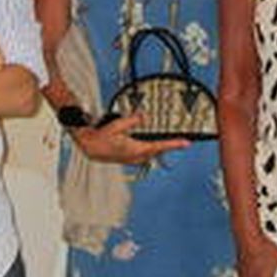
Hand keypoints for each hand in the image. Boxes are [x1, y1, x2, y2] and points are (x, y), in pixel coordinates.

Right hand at [69, 112, 188, 164]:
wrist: (90, 147)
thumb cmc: (101, 138)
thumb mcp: (117, 125)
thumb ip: (132, 120)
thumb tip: (143, 116)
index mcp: (136, 149)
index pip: (159, 146)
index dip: (174, 144)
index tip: (186, 143)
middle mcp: (136, 157)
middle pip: (158, 151)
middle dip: (168, 145)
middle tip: (180, 141)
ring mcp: (133, 159)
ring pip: (152, 153)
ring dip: (158, 147)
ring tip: (166, 142)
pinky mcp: (130, 159)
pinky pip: (145, 154)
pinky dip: (150, 148)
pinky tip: (148, 142)